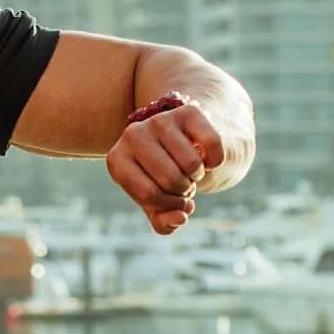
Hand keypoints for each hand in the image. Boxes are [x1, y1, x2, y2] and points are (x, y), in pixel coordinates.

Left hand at [106, 95, 224, 235]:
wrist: (182, 142)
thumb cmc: (162, 178)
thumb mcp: (157, 204)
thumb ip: (163, 221)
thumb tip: (179, 218)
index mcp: (117, 161)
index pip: (148, 195)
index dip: (168, 206)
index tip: (171, 201)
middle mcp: (132, 135)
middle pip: (171, 180)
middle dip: (184, 191)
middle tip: (182, 184)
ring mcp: (159, 120)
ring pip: (193, 165)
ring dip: (198, 176)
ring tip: (190, 171)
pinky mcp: (187, 112)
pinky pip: (212, 145)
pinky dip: (216, 161)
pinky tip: (206, 158)